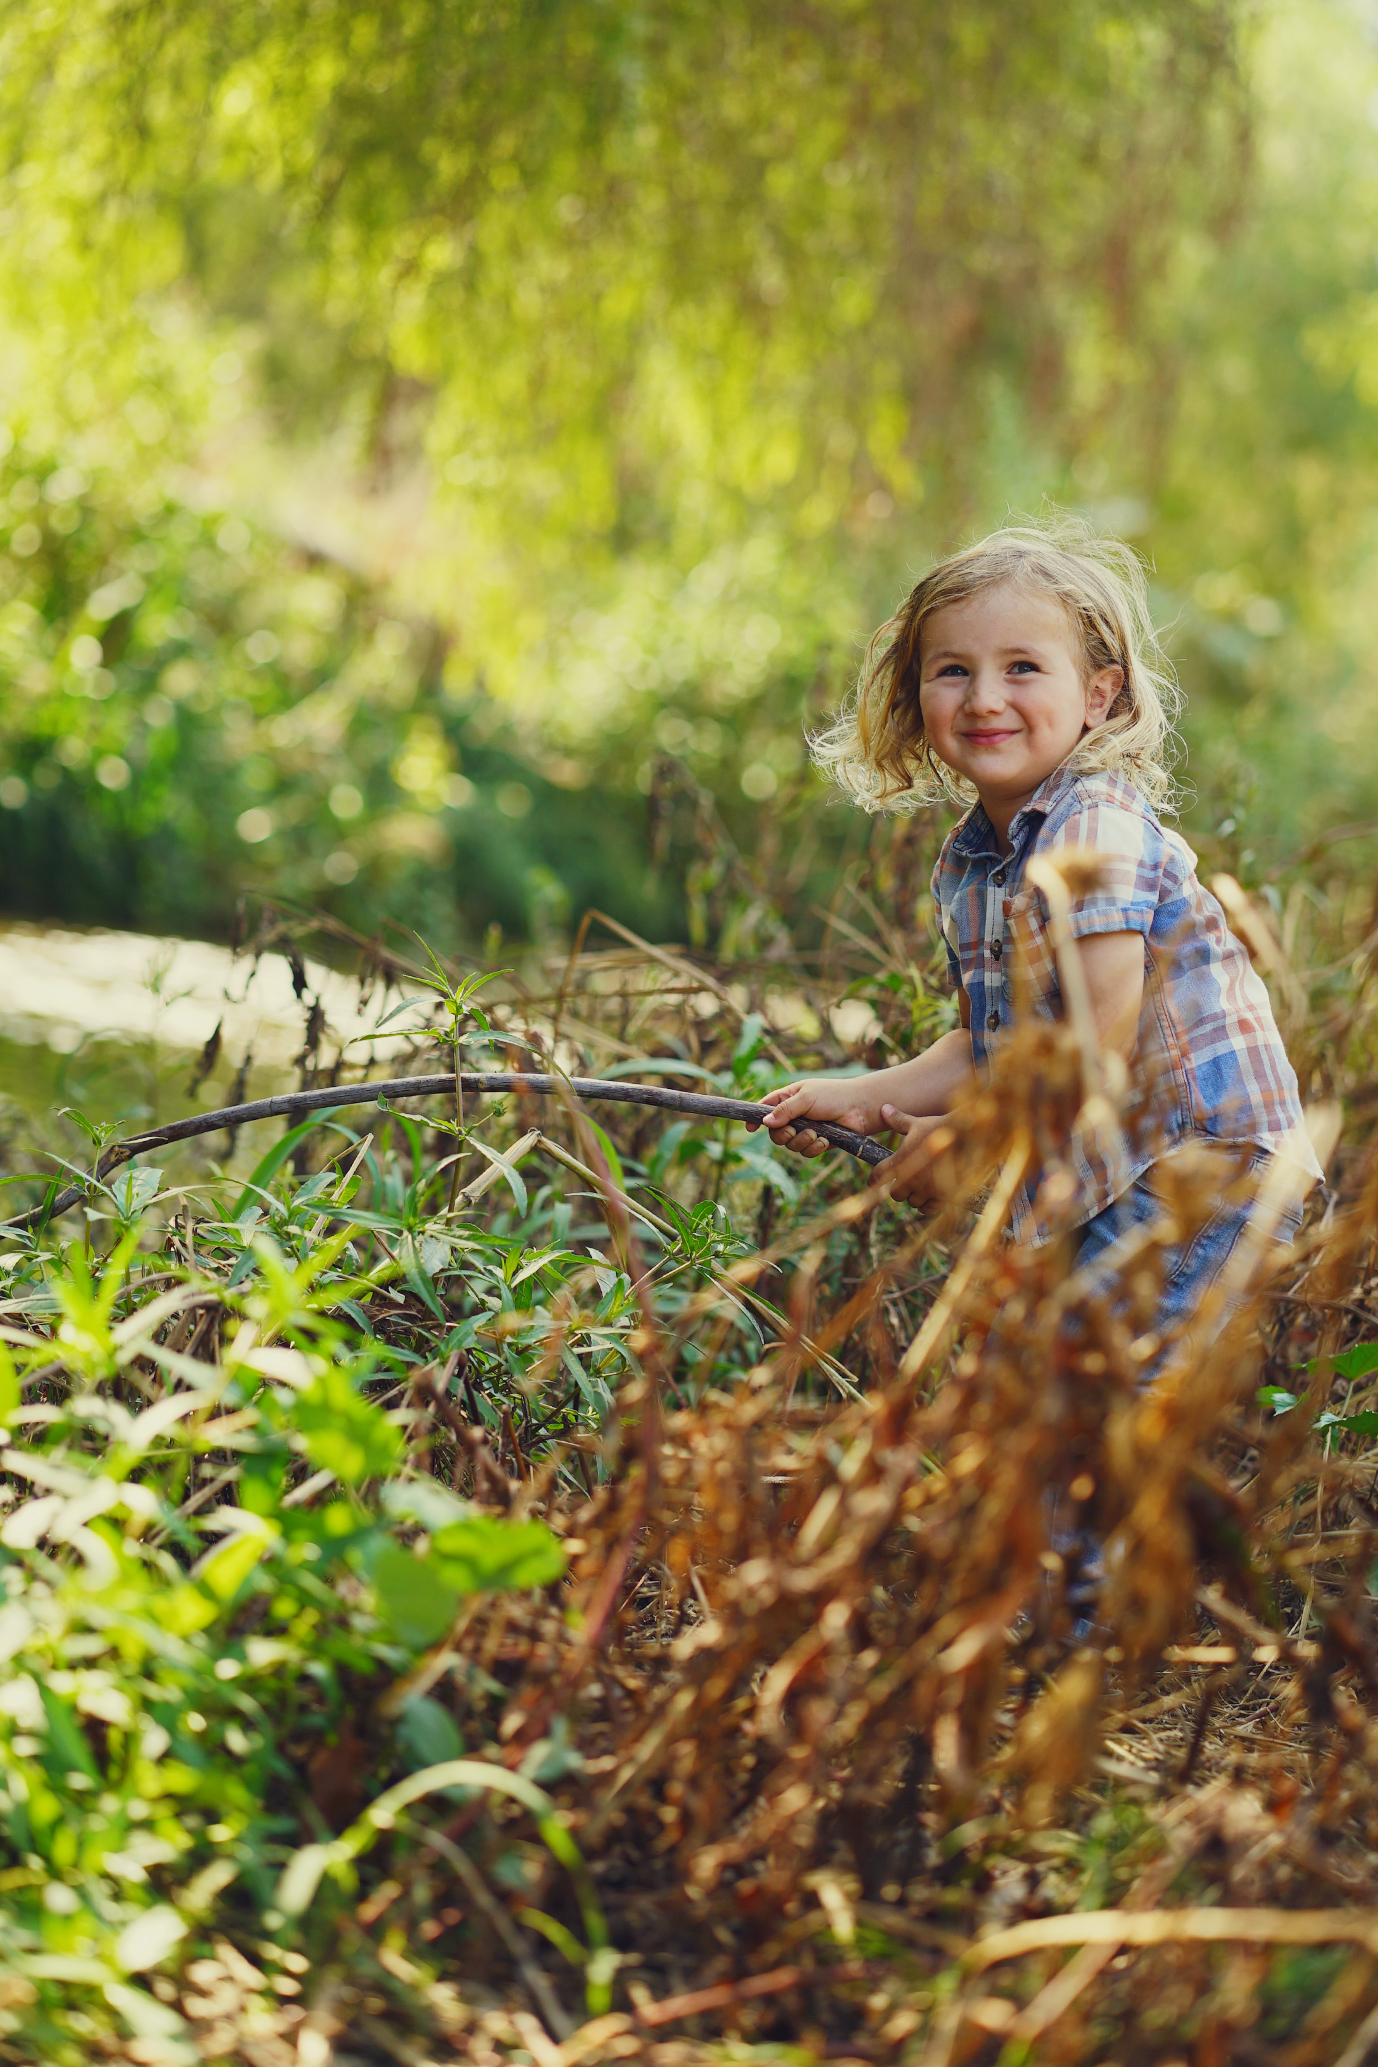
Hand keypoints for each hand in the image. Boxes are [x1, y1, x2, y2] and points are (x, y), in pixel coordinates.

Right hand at [751, 1077, 885, 1159]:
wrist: (861, 1108)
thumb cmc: (834, 1096)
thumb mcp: (806, 1097)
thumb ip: (785, 1110)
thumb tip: (765, 1122)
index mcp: (789, 1099)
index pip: (765, 1109)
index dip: (756, 1118)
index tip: (749, 1129)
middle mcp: (795, 1116)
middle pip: (775, 1133)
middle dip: (783, 1135)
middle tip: (794, 1130)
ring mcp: (806, 1130)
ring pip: (790, 1145)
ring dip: (801, 1141)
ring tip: (815, 1133)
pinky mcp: (818, 1143)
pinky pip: (806, 1152)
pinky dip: (814, 1148)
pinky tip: (825, 1140)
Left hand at [869, 1106, 945, 1204]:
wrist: (967, 1137)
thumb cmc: (940, 1128)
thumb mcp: (917, 1123)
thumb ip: (898, 1120)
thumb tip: (884, 1108)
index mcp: (899, 1161)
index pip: (878, 1176)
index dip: (873, 1180)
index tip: (873, 1181)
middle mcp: (910, 1178)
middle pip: (896, 1194)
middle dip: (898, 1188)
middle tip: (904, 1182)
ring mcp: (926, 1189)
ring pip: (912, 1201)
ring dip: (913, 1196)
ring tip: (919, 1188)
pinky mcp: (942, 1196)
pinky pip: (928, 1209)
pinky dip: (926, 1206)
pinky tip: (928, 1199)